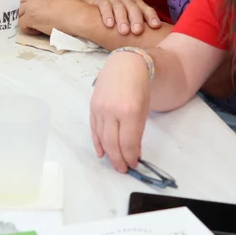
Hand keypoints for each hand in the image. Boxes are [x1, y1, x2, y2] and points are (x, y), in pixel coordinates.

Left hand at [18, 0, 84, 35]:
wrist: (80, 17)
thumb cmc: (74, 12)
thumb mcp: (57, 0)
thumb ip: (44, 1)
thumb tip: (36, 10)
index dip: (20, 3)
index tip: (23, 11)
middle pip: (15, 2)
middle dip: (18, 11)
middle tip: (26, 20)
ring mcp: (31, 6)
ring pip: (17, 14)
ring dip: (24, 21)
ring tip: (36, 26)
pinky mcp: (31, 17)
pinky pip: (21, 25)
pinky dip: (28, 30)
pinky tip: (39, 31)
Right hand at [89, 0, 161, 35]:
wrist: (98, 6)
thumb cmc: (119, 18)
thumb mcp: (130, 20)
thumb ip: (140, 27)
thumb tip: (156, 42)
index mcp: (136, 4)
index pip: (146, 9)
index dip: (151, 16)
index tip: (156, 26)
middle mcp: (126, 0)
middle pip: (133, 7)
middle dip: (136, 19)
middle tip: (137, 31)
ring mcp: (113, 0)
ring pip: (119, 7)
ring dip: (122, 19)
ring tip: (124, 31)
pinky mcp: (101, 1)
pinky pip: (104, 6)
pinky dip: (107, 15)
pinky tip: (109, 24)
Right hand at [90, 51, 152, 171]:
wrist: (125, 65)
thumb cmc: (138, 87)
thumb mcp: (143, 109)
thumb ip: (136, 130)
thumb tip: (132, 151)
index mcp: (129, 111)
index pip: (128, 142)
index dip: (131, 156)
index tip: (134, 164)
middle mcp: (112, 111)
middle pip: (113, 143)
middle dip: (119, 159)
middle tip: (123, 169)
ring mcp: (100, 109)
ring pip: (102, 138)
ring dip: (109, 153)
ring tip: (115, 163)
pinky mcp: (92, 107)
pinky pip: (94, 129)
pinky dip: (97, 143)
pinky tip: (102, 153)